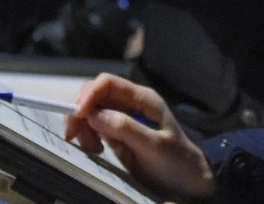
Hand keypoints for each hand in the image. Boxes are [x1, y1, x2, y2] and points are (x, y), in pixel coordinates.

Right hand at [66, 73, 215, 202]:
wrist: (187, 179)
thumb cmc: (177, 160)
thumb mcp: (154, 146)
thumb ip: (126, 129)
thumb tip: (95, 114)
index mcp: (143, 99)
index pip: (108, 83)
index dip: (89, 94)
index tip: (77, 115)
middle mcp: (131, 103)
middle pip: (94, 96)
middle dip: (80, 113)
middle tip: (75, 137)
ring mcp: (123, 118)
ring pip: (91, 112)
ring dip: (83, 128)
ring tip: (92, 149)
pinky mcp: (117, 133)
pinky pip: (94, 128)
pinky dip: (88, 137)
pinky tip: (97, 151)